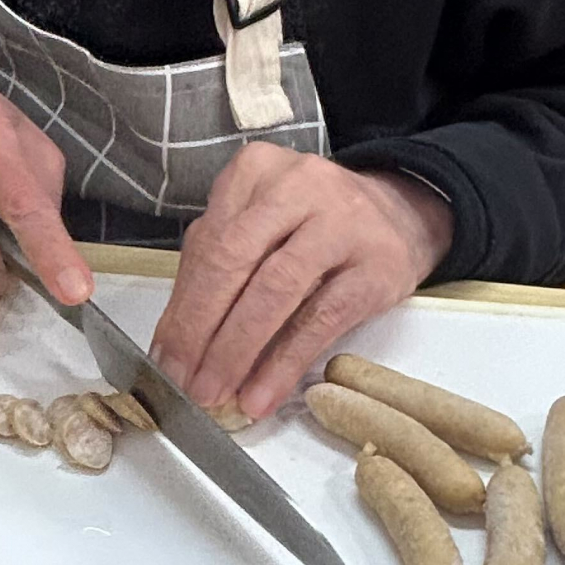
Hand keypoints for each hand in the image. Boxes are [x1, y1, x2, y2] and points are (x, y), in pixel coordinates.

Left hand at [150, 146, 452, 421]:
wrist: (400, 216)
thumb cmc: (313, 226)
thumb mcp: (261, 226)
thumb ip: (216, 267)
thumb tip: (175, 343)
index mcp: (255, 171)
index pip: (207, 246)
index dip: (180, 310)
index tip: (163, 359)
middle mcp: (297, 186)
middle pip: (233, 263)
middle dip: (201, 331)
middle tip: (184, 382)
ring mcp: (341, 223)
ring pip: (274, 291)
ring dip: (237, 351)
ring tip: (216, 393)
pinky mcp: (376, 266)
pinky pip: (320, 321)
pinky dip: (283, 364)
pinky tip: (262, 394)